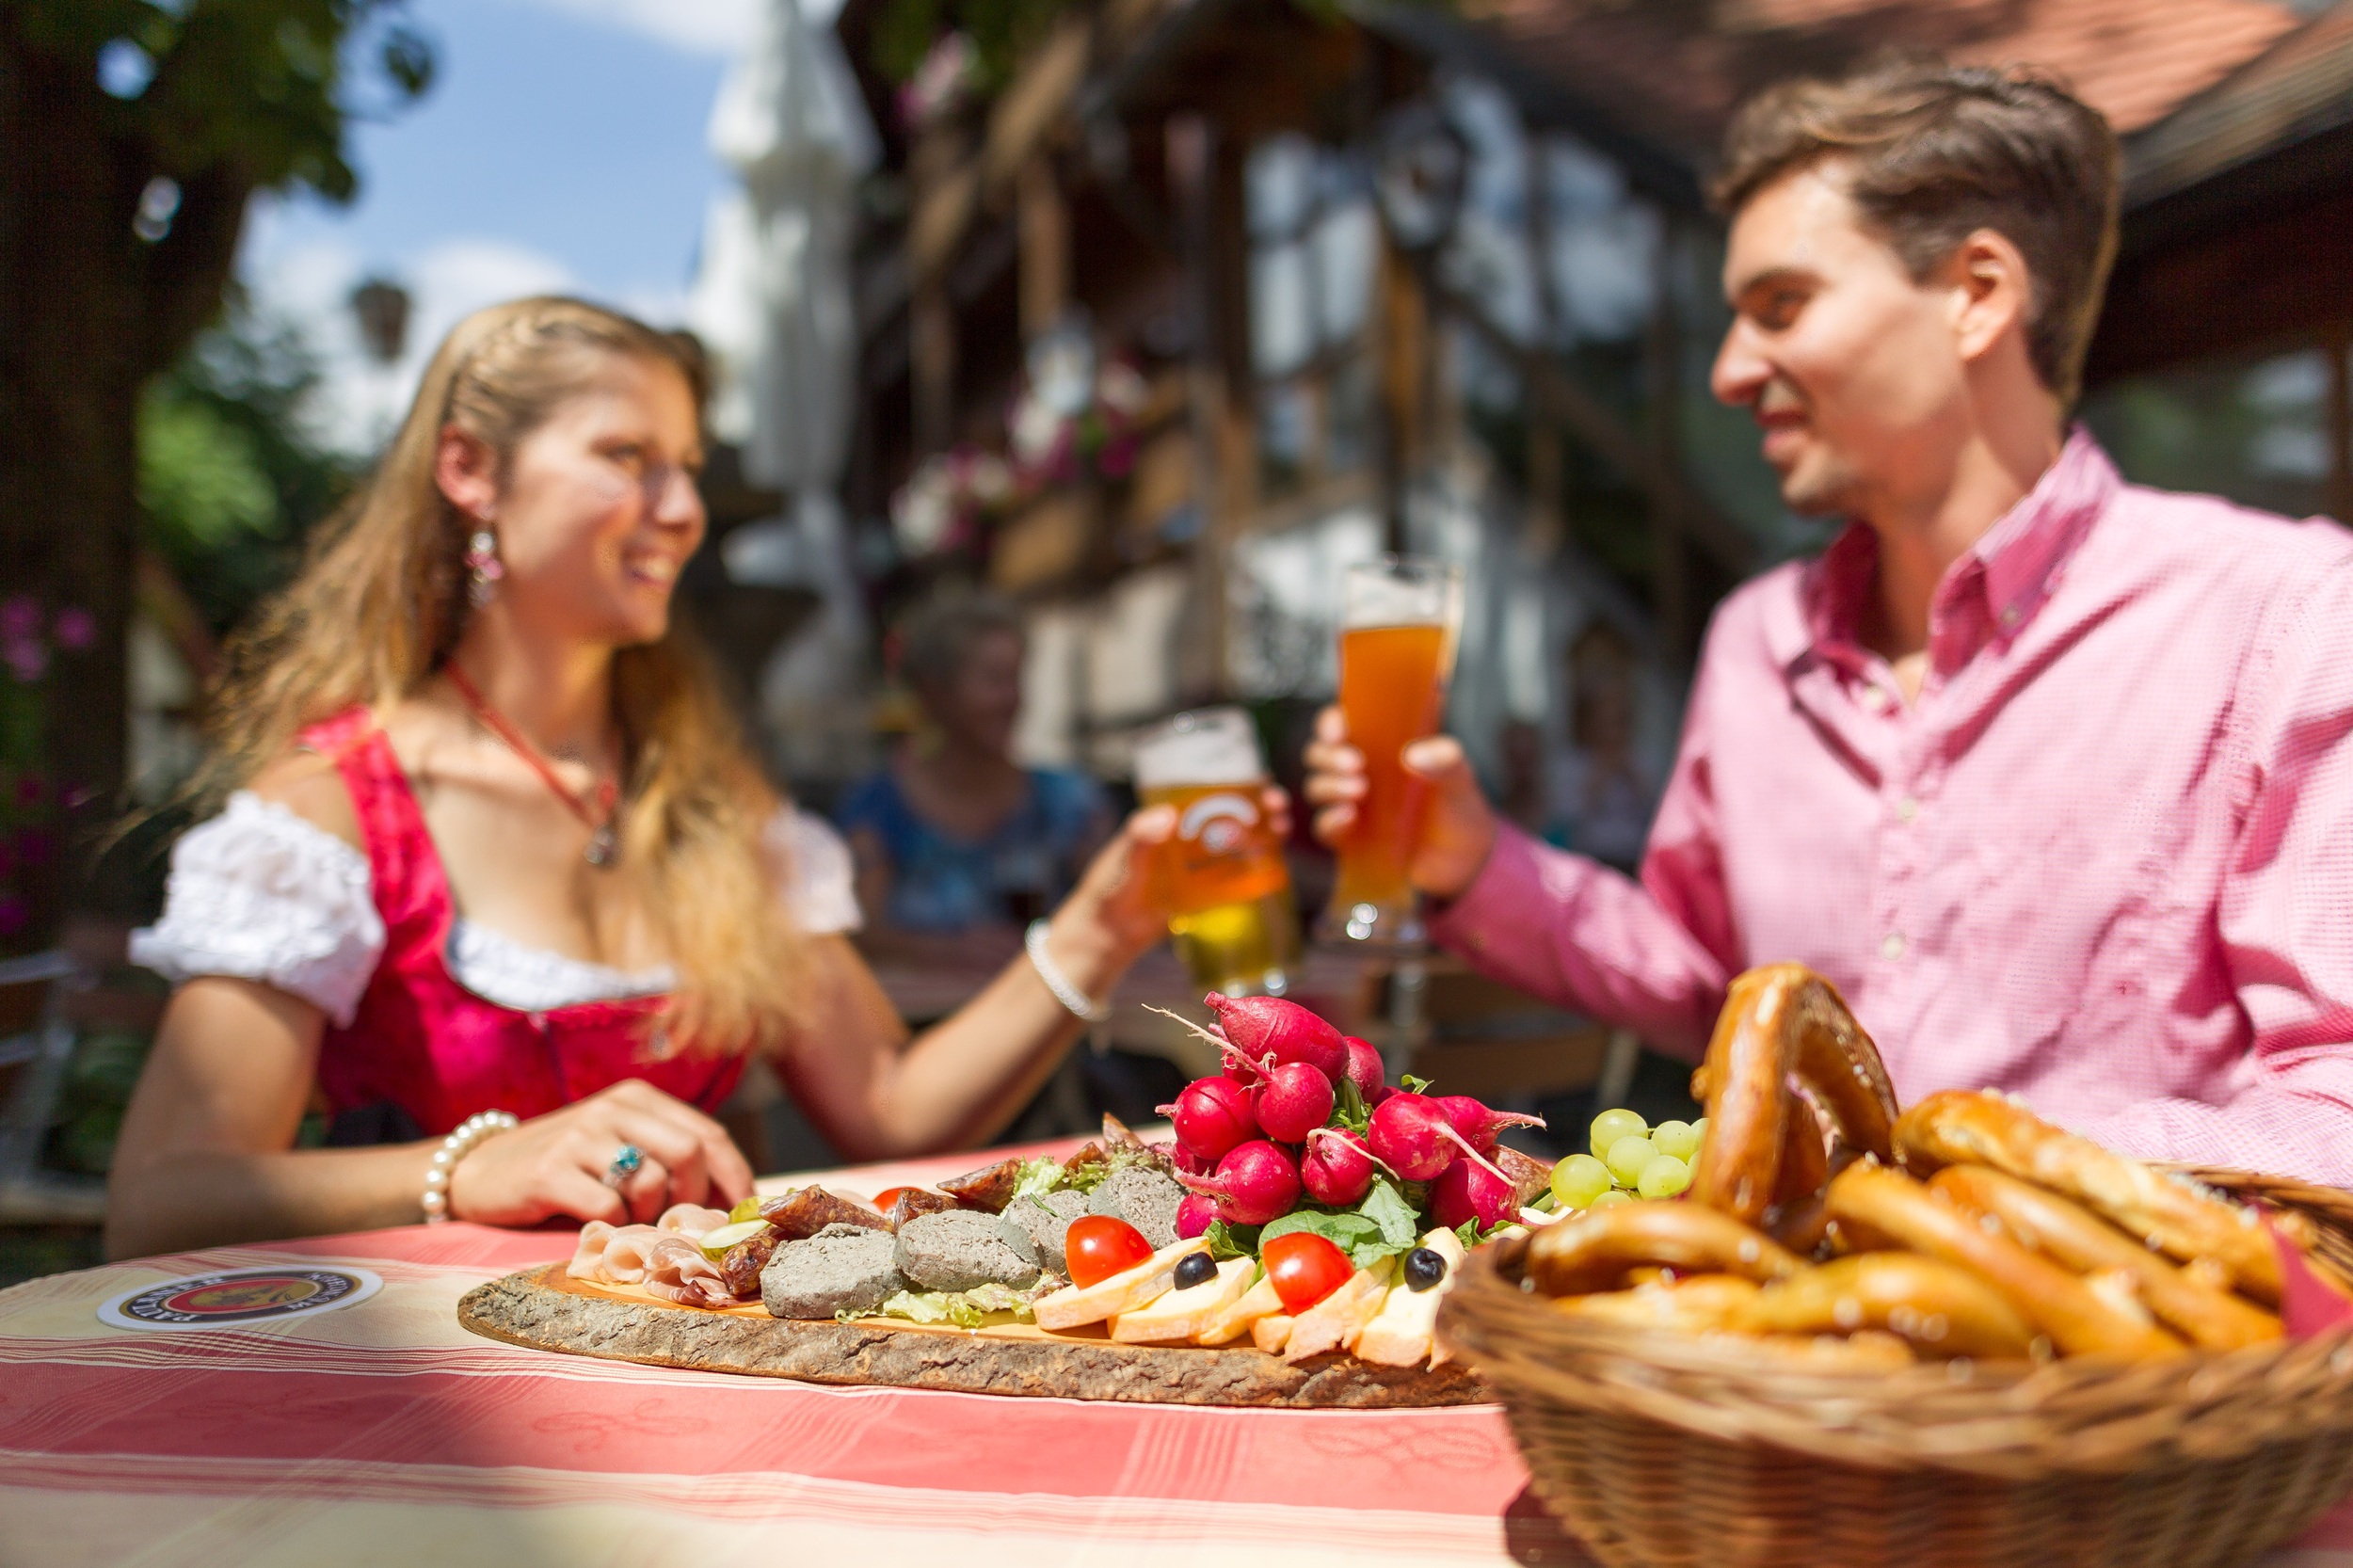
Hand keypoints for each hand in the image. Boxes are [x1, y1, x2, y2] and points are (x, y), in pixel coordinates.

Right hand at [446, 1079, 754, 1228]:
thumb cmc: (566, 1167)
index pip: (710, 1134)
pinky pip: (608, 1208)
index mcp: (639, 1098)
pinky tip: (597, 1223)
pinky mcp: (550, 1171)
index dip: (735, 1176)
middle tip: (678, 1222)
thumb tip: (731, 1201)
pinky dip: (613, 1226)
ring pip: (652, 1183)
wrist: (480, 1171)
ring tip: (626, 1218)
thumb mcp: (619, 1147)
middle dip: (696, 1198)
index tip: (742, 1212)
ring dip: (648, 1215)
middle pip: (690, 1154)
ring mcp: (581, 1136)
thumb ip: (667, 1160)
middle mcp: (614, 1108)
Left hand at [1034, 785, 1290, 978]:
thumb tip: (1165, 816)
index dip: (1236, 782)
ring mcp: (1199, 864)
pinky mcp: (1207, 892)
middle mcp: (1187, 837)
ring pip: (1240, 841)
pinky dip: (1258, 866)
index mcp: (1167, 819)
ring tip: (1283, 830)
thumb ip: (1139, 840)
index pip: (1206, 791)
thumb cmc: (1109, 891)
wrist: (1109, 937)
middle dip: (1260, 805)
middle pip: (1232, 813)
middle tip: (1278, 806)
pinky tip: (1277, 863)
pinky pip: (1237, 874)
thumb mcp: (1123, 862)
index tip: (1259, 779)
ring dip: (1265, 832)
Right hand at [1302, 705, 1495, 900]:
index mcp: (1380, 746)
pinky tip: (1349, 817)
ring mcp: (1352, 805)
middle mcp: (1359, 772)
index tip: (1340, 729)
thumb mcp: (1460, 779)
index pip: (1341, 723)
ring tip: (1359, 790)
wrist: (1466, 861)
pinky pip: (1325, 827)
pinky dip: (1331, 821)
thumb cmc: (1459, 808)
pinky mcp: (1350, 839)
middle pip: (1319, 755)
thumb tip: (1414, 756)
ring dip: (1330, 786)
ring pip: (1317, 788)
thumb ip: (1446, 760)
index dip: (1331, 722)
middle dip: (1329, 756)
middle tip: (1356, 764)